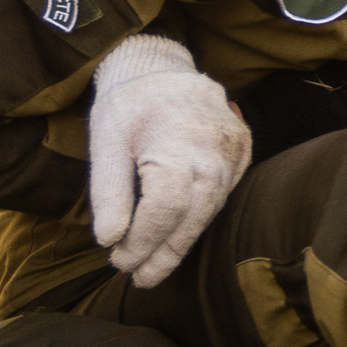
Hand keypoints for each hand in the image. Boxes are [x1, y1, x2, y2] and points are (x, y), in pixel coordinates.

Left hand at [89, 34, 251, 287]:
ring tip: (154, 267)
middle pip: (192, 218)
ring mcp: (234, 153)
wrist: (163, 66)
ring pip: (210, 210)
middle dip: (164, 254)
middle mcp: (215, 154)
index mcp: (179, 146)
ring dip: (181, 242)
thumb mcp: (106, 142)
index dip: (142, 241)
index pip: (164, 209)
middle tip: (139, 280)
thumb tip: (109, 240)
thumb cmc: (129, 103)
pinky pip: (221, 196)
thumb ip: (110, 192)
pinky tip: (176, 236)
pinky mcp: (241, 153)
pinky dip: (197, 219)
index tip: (118, 262)